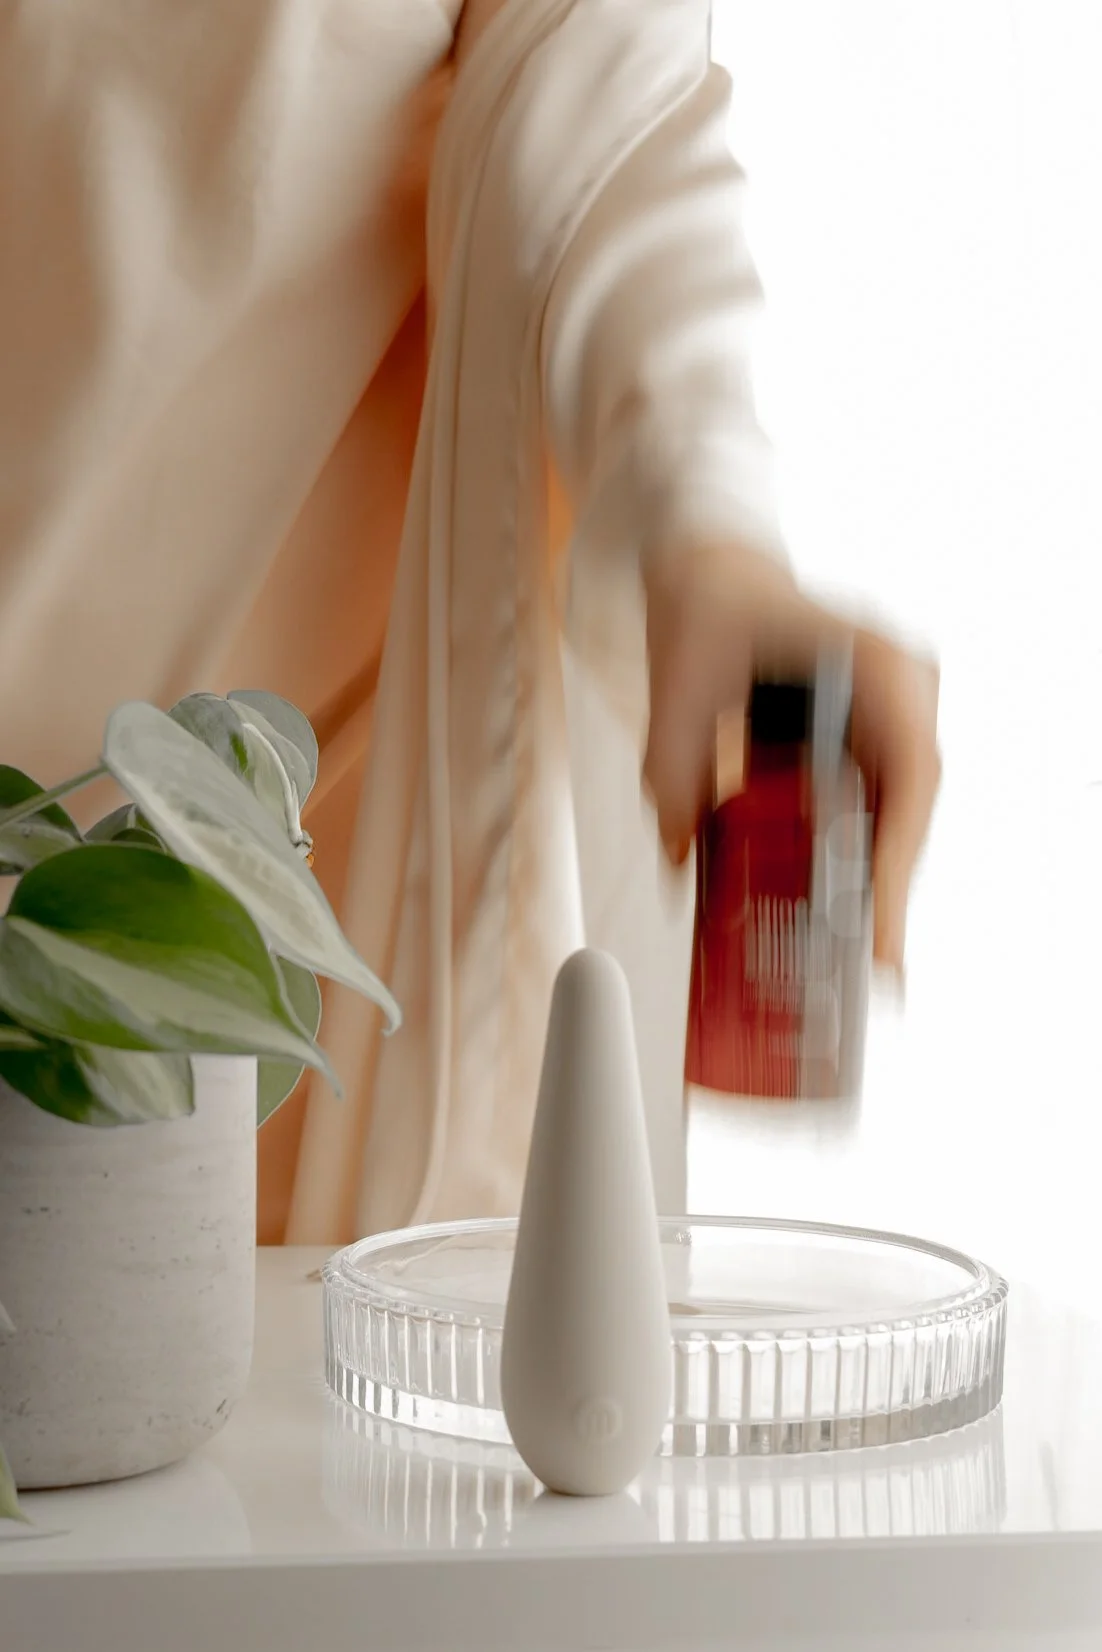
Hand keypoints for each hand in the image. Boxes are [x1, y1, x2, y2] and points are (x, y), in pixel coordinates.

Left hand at [642, 543, 940, 976]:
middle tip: (866, 970)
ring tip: (844, 955)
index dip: (898, 861)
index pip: (909, 774)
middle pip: (906, 812)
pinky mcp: (863, 742)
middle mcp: (898, 692)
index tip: (883, 930)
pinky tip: (811, 906)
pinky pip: (862, 811)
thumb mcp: (678, 681)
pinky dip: (837, 859)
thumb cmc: (709, 601)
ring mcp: (887, 717)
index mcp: (874, 662)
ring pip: (890, 820)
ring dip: (862, 883)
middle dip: (882, 893)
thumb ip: (672, 767)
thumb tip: (677, 852)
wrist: (711, 566)